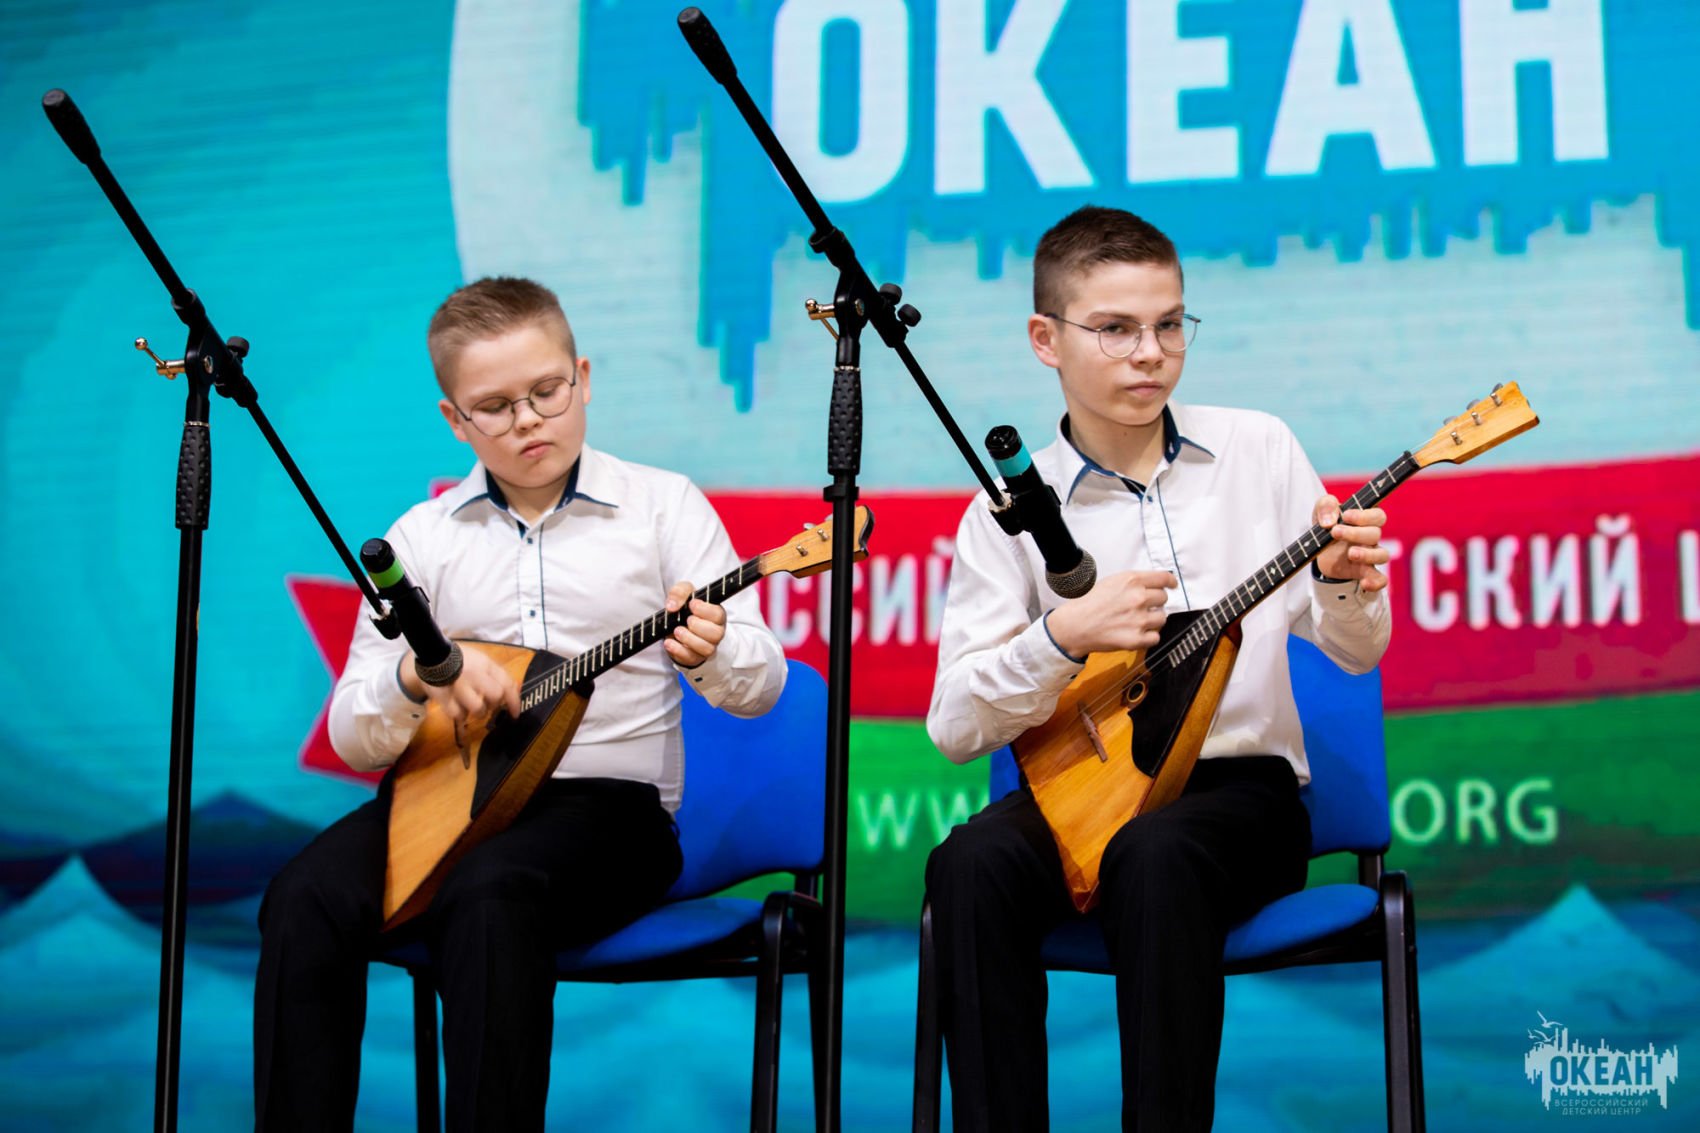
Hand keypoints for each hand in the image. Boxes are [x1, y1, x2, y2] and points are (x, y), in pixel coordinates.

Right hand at [402, 645, 521, 724]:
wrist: (431, 656)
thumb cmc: (461, 660)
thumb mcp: (482, 660)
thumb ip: (498, 674)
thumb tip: (516, 689)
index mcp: (484, 664)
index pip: (506, 683)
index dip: (514, 701)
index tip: (515, 713)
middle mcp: (473, 674)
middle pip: (495, 696)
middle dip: (494, 704)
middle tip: (489, 704)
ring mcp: (458, 686)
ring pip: (478, 708)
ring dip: (479, 712)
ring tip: (472, 706)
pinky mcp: (444, 697)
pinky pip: (458, 714)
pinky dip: (460, 714)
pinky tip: (458, 706)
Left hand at [662, 581, 725, 667]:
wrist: (677, 625)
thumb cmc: (687, 608)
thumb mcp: (685, 592)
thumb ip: (680, 592)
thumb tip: (671, 606)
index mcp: (716, 615)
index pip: (718, 615)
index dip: (705, 610)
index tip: (692, 605)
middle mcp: (715, 632)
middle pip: (716, 634)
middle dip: (698, 626)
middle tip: (687, 620)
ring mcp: (707, 646)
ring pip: (707, 649)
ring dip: (689, 639)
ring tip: (677, 630)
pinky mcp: (695, 657)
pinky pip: (690, 658)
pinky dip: (678, 650)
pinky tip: (669, 642)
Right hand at [1044, 570, 1177, 657]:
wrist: (1075, 625)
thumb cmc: (1090, 604)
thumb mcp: (1112, 582)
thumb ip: (1134, 582)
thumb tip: (1154, 585)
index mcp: (1132, 580)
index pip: (1164, 578)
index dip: (1170, 582)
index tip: (1171, 586)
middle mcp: (1138, 598)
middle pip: (1164, 598)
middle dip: (1155, 602)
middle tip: (1140, 607)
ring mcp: (1139, 619)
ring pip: (1162, 618)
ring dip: (1152, 620)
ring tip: (1136, 621)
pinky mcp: (1137, 639)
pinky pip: (1156, 637)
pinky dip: (1148, 637)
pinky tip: (1135, 633)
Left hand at [1311, 494, 1389, 593]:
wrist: (1319, 549)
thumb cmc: (1327, 524)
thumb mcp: (1321, 510)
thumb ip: (1326, 505)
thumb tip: (1329, 522)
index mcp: (1365, 520)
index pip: (1377, 515)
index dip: (1364, 515)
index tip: (1345, 516)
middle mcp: (1371, 537)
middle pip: (1375, 533)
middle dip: (1355, 533)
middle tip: (1335, 532)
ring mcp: (1369, 555)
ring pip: (1382, 555)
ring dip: (1367, 554)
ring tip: (1350, 554)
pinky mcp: (1364, 572)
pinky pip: (1380, 579)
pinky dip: (1375, 582)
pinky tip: (1364, 583)